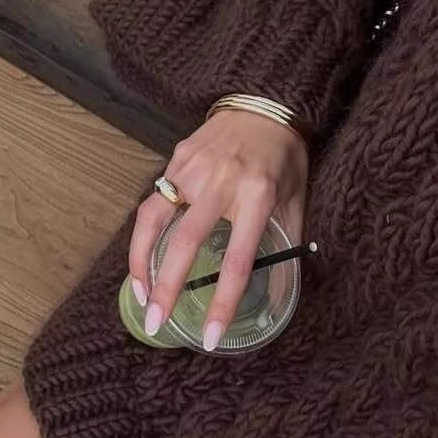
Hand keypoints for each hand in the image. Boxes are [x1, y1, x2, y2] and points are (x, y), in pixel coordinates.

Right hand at [130, 111, 308, 349]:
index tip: (211, 336)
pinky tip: (144, 260)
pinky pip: (154, 202)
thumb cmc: (285, 157)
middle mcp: (221, 182)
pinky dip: (145, 235)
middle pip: (184, 243)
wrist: (265, 102)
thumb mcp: (298, 199)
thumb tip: (279, 291)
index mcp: (259, 196)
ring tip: (140, 296)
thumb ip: (288, 242)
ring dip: (141, 262)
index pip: (237, 260)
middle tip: (155, 324)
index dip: (223, 302)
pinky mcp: (176, 159)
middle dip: (166, 289)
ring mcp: (192, 168)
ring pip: (153, 219)